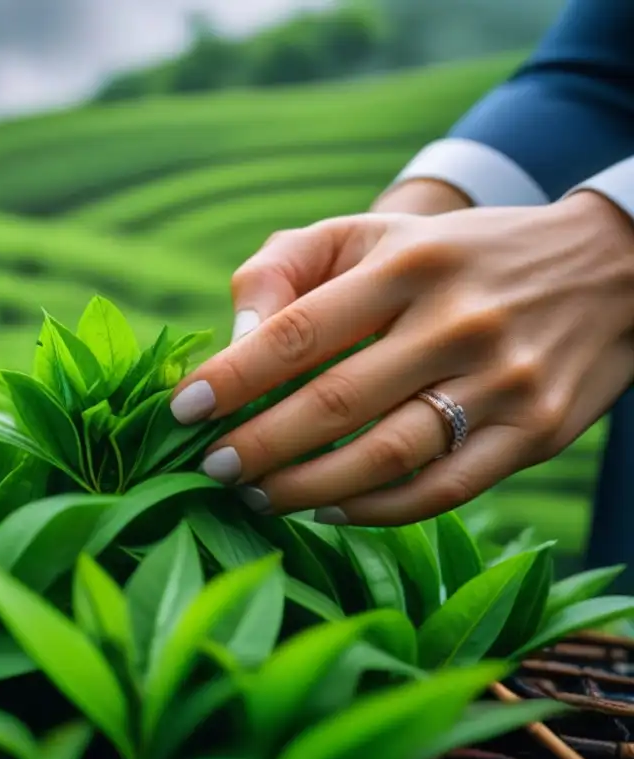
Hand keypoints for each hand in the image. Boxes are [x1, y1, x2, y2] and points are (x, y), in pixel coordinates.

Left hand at [170, 191, 633, 525]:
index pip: (299, 329)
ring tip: (258, 495)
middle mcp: (456, 323)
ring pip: (385, 457)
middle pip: (333, 404)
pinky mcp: (536, 434)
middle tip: (211, 467)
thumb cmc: (452, 256)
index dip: (232, 375)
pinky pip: (442, 490)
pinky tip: (330, 510)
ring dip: (306, 488)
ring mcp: (502, 383)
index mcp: (407, 264)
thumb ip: (288, 265)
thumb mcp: (372, 231)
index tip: (183, 410)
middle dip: (257, 446)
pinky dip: (377, 511)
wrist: (604, 269)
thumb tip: (235, 337)